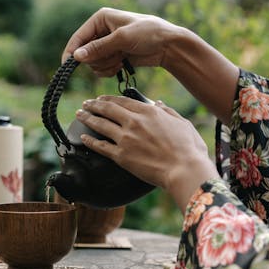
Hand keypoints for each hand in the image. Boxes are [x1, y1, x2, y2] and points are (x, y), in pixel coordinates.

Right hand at [62, 7, 178, 75]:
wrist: (167, 46)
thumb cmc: (148, 34)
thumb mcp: (122, 39)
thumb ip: (98, 48)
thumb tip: (76, 57)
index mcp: (100, 19)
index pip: (78, 37)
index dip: (71, 52)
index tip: (67, 66)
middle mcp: (101, 31)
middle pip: (84, 53)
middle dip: (98, 59)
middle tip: (113, 57)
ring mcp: (106, 45)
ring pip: (93, 63)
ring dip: (105, 66)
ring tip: (120, 60)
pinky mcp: (113, 57)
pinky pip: (101, 69)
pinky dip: (109, 70)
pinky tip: (121, 66)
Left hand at [76, 96, 219, 211]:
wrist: (184, 170)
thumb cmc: (189, 149)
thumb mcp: (182, 123)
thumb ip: (167, 111)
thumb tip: (158, 103)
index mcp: (149, 112)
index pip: (123, 101)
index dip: (109, 98)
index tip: (101, 98)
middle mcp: (134, 122)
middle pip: (107, 109)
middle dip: (94, 105)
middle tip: (86, 104)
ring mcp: (125, 138)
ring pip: (100, 124)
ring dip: (87, 118)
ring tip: (80, 115)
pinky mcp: (121, 156)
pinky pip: (100, 146)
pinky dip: (90, 141)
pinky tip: (83, 138)